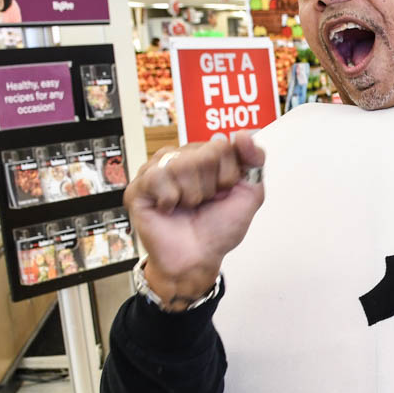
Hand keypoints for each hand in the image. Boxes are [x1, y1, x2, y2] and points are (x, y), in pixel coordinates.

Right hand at [125, 131, 265, 303]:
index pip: (223, 145)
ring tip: (186, 206)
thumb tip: (243, 134)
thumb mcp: (249, 195)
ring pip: (182, 164)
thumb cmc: (218, 229)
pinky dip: (171, 199)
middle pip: (204, 153)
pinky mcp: (138, 186)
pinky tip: (169, 208)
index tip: (224, 191)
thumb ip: (254, 161)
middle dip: (211, 186)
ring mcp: (158, 170)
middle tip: (204, 202)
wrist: (197, 258)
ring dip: (192, 194)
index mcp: (205, 156)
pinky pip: (158, 177)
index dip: (229, 174)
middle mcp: (180, 158)